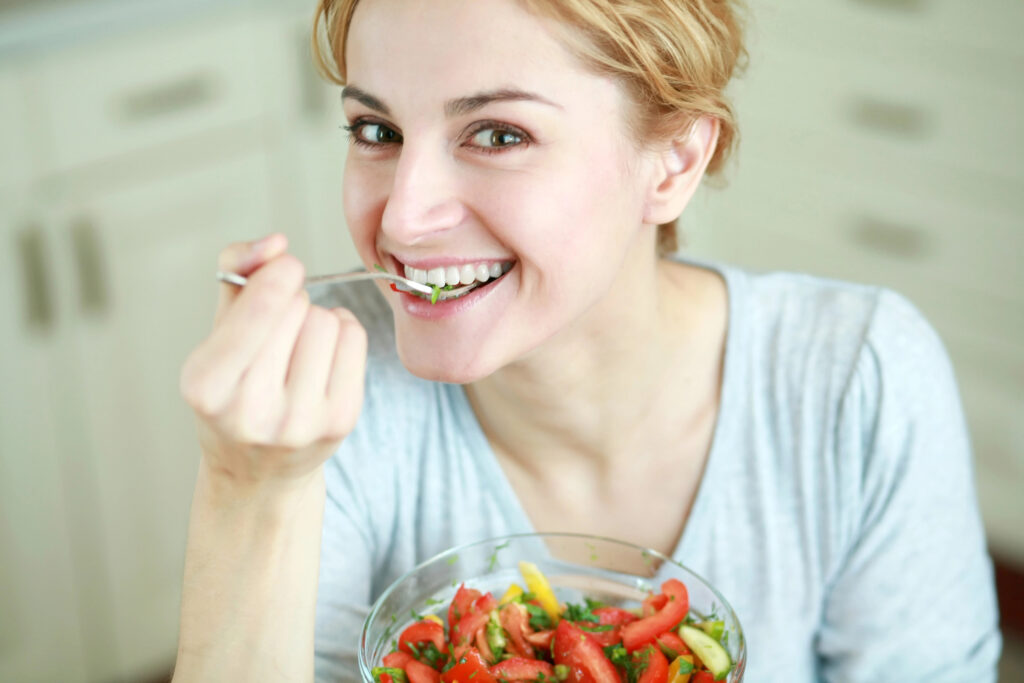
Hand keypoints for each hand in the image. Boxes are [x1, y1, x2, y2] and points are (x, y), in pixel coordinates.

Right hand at [179, 234, 366, 491]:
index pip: (264, 305)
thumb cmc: (233, 389)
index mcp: (206, 386)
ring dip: (316, 319)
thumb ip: (237, 272)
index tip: (282, 269)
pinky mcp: (339, 423)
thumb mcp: (216, 330)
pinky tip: (322, 354)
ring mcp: (300, 423)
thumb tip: (276, 244)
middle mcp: (251, 412)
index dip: (278, 273)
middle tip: (277, 328)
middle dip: (289, 302)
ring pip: (328, 321)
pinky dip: (342, 332)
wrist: (257, 471)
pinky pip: (355, 339)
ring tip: (296, 346)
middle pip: (298, 307)